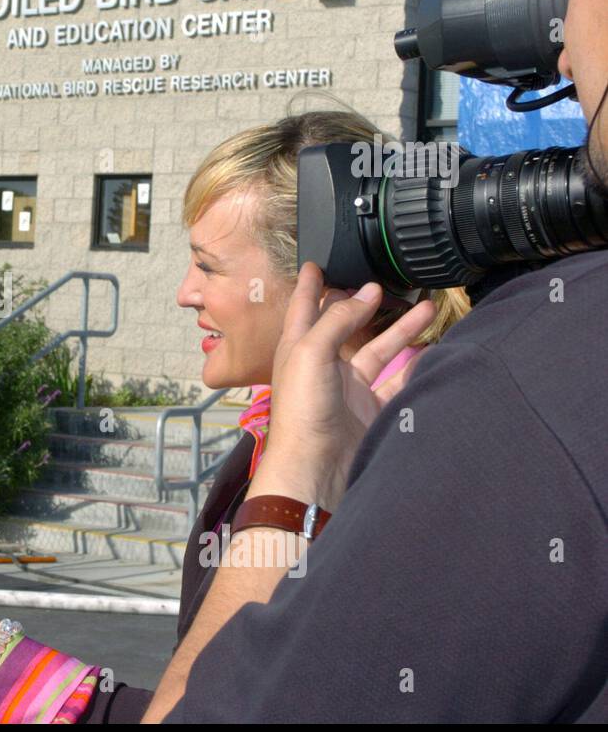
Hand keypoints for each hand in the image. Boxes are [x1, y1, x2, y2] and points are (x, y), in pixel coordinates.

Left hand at [249, 263, 437, 509]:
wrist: (317, 467)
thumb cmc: (303, 409)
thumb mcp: (311, 352)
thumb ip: (337, 320)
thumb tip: (365, 293)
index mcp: (298, 348)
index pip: (305, 308)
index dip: (311, 285)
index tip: (316, 264)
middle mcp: (322, 365)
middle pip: (345, 326)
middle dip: (364, 304)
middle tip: (384, 284)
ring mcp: (348, 389)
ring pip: (378, 351)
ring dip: (400, 331)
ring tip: (428, 307)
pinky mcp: (370, 410)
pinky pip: (397, 382)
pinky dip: (414, 368)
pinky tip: (432, 352)